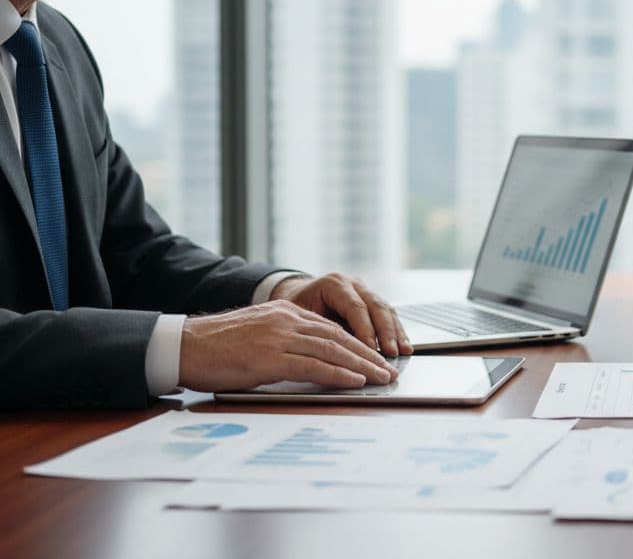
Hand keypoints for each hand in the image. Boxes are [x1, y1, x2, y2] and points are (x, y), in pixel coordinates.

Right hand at [178, 301, 398, 391]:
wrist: (183, 346)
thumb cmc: (215, 348)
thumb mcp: (256, 336)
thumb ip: (283, 341)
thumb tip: (308, 360)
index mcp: (284, 312)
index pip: (331, 328)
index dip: (357, 344)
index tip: (375, 358)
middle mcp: (286, 320)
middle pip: (338, 338)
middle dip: (367, 355)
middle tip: (388, 370)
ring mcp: (279, 337)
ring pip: (332, 350)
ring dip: (361, 366)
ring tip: (381, 378)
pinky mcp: (270, 357)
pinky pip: (313, 365)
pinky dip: (338, 374)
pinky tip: (355, 381)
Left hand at [272, 273, 411, 356]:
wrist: (297, 294)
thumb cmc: (295, 308)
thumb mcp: (298, 316)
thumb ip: (317, 329)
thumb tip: (334, 353)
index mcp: (334, 284)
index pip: (355, 307)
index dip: (365, 330)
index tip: (369, 350)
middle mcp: (353, 284)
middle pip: (376, 307)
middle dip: (386, 332)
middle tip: (391, 353)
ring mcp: (365, 291)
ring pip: (386, 310)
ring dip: (396, 333)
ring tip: (402, 352)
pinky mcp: (372, 302)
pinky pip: (389, 316)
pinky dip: (397, 332)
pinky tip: (404, 347)